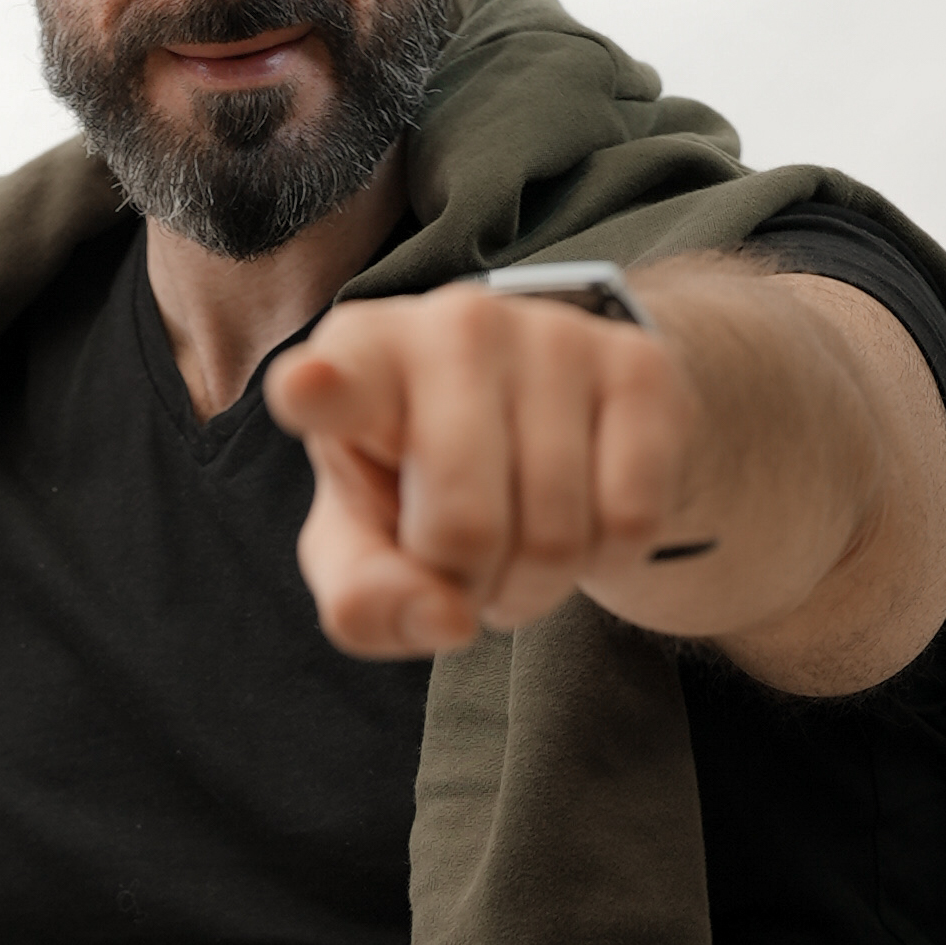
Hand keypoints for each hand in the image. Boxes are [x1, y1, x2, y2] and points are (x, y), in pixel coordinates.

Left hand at [264, 288, 709, 658]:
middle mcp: (453, 325)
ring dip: (539, 584)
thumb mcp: (366, 545)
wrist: (561, 416)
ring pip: (556, 535)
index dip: (319, 392)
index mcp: (359, 360)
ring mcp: (553, 334)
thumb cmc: (423, 483)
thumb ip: (365, 597)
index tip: (307, 387)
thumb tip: (446, 619)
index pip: (337, 382)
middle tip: (466, 566)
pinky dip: (608, 556)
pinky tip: (583, 516)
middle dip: (470, 585)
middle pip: (464, 529)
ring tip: (518, 545)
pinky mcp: (638, 365)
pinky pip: (631, 518)